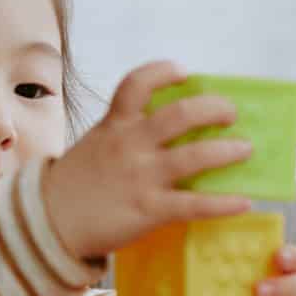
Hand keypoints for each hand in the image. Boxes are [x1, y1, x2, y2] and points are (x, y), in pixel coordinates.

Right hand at [41, 62, 255, 259]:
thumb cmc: (76, 184)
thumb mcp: (95, 146)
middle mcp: (130, 145)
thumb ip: (125, 136)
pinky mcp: (149, 209)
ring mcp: (141, 177)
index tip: (185, 72)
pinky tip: (244, 202)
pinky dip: (224, 203)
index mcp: (114, 126)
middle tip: (231, 114)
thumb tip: (171, 133)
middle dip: (214, 109)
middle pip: (181, 114)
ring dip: (228, 151)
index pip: (137, 84)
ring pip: (195, 156)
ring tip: (244, 149)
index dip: (163, 72)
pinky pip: (195, 204)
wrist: (50, 223)